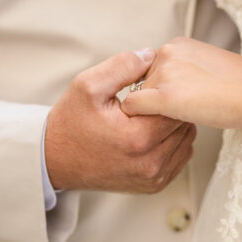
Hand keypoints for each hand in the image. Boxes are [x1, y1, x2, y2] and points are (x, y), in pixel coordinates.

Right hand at [44, 49, 196, 193]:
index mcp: (138, 139)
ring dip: (173, 124)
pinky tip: (152, 131)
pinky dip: (172, 142)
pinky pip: (180, 157)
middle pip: (184, 123)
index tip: (149, 87)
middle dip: (171, 107)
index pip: (176, 106)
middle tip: (151, 99)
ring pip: (186, 140)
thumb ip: (122, 66)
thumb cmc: (70, 123)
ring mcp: (153, 178)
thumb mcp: (88, 85)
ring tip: (150, 115)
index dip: (166, 91)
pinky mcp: (154, 185)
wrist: (55, 160)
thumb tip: (150, 56)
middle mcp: (150, 163)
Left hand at [121, 37, 241, 128]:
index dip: (158, 88)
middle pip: (142, 82)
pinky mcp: (165, 97)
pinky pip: (133, 107)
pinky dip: (138, 118)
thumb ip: (184, 71)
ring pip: (137, 95)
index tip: (174, 101)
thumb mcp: (206, 67)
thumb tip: (173, 90)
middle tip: (178, 113)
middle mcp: (166, 53)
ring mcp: (164, 74)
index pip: (150, 68)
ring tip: (181, 119)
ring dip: (150, 110)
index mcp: (176, 44)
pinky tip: (159, 125)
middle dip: (153, 99)